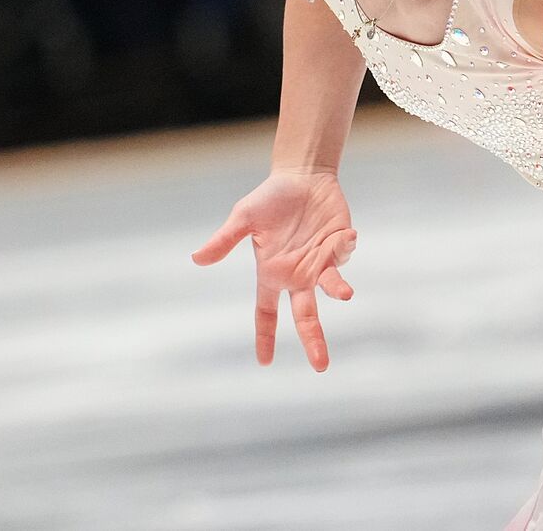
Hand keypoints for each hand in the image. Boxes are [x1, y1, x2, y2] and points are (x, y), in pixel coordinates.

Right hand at [191, 166, 357, 371]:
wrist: (302, 177)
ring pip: (330, 287)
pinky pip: (344, 255)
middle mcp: (297, 274)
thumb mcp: (244, 218)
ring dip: (337, 289)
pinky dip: (345, 248)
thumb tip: (197, 259)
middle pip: (305, 315)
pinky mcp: (339, 246)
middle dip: (313, 339)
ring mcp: (320, 262)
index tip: (265, 363)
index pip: (266, 312)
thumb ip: (224, 240)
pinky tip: (344, 233)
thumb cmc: (270, 199)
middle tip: (321, 365)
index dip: (265, 337)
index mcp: (272, 273)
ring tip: (344, 293)